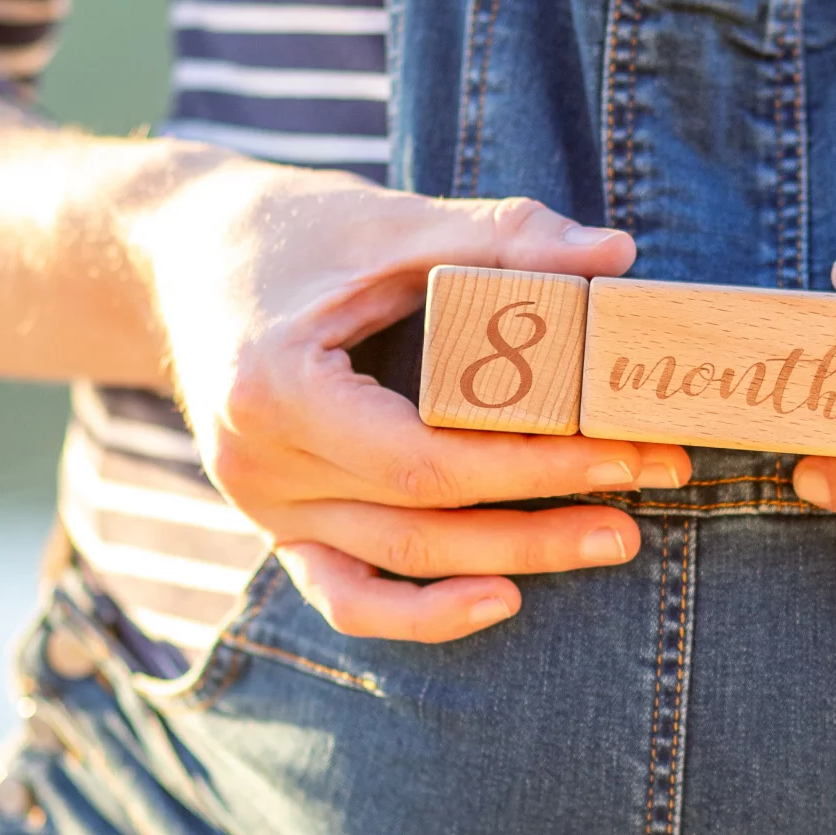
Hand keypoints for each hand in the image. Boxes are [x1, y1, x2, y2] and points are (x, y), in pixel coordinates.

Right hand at [133, 157, 690, 641]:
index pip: (426, 458)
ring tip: (612, 538)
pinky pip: (347, 595)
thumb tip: (618, 259)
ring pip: (398, 565)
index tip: (632, 446)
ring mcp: (261, 506)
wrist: (180, 254)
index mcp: (275, 388)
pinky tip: (502, 600)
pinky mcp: (275, 524)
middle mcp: (257, 465)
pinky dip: (422, 612)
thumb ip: (501, 239)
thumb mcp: (390, 222)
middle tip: (655, 485)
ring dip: (512, 560)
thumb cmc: (288, 231)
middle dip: (548, 514)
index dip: (537, 464)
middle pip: (422, 523)